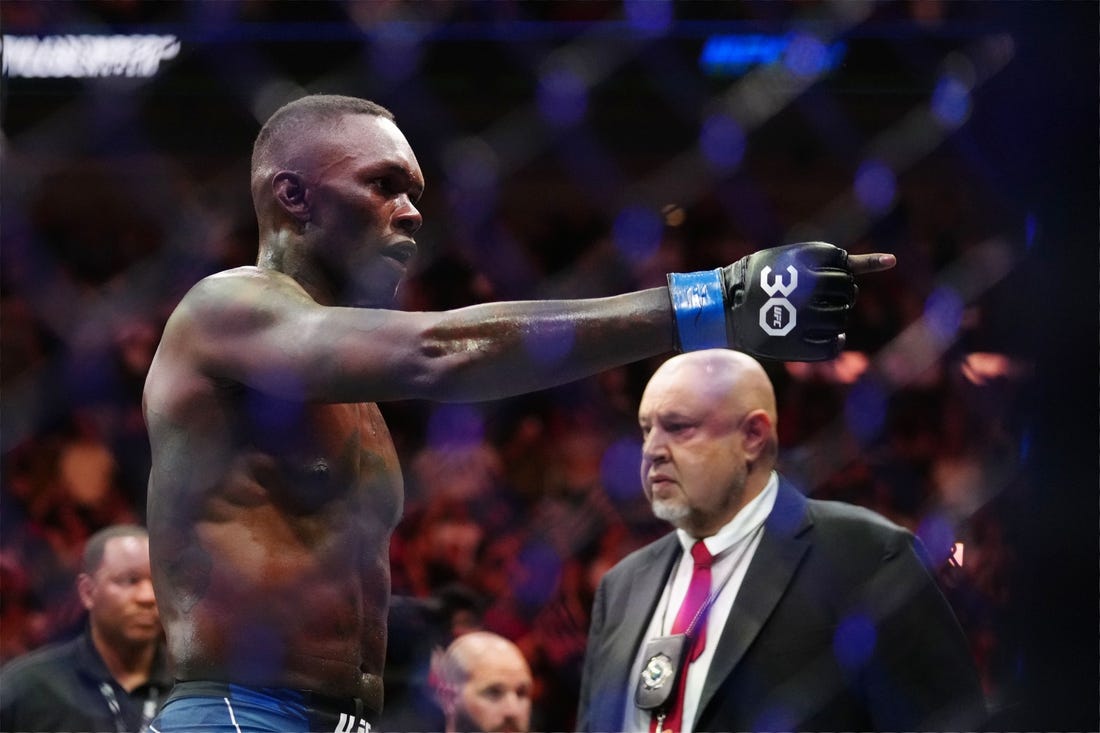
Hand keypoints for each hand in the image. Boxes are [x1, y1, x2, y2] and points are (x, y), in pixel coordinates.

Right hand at [667, 243, 894, 360]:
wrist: (724, 308)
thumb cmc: (757, 278)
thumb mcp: (786, 257)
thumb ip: (829, 259)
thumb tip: (891, 260)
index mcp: (800, 264)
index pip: (843, 262)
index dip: (838, 267)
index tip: (824, 274)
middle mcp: (804, 290)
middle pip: (847, 289)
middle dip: (843, 291)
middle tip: (828, 296)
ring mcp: (801, 318)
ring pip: (841, 317)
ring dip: (837, 315)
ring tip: (822, 314)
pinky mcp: (797, 344)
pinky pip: (833, 345)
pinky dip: (836, 340)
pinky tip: (828, 335)